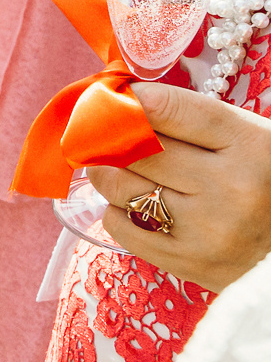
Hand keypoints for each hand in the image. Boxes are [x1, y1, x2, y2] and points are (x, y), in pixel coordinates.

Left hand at [89, 81, 270, 291]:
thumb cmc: (263, 183)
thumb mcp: (244, 140)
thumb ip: (190, 121)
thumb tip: (120, 102)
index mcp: (250, 145)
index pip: (168, 109)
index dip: (130, 100)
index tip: (113, 98)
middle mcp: (230, 187)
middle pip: (135, 148)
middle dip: (111, 138)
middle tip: (106, 136)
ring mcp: (208, 229)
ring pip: (120, 186)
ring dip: (109, 173)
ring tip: (122, 171)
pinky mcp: (189, 263)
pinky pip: (120, 226)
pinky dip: (116, 210)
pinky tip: (135, 205)